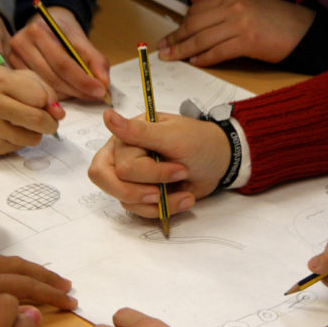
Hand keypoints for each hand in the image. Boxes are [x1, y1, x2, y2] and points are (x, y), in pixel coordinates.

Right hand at [0, 67, 64, 156]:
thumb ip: (42, 89)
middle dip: (50, 123)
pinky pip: (20, 147)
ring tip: (23, 124)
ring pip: (33, 138)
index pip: (41, 98)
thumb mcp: (14, 77)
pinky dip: (20, 141)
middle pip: (38, 120)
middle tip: (48, 122)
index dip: (49, 104)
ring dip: (35, 133)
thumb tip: (59, 113)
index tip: (47, 106)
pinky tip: (8, 131)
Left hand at [0, 252, 76, 326]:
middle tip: (66, 284)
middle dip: (43, 274)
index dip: (48, 293)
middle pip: (15, 265)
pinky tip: (5, 275)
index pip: (22, 285)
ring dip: (24, 268)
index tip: (70, 300)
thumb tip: (23, 309)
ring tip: (42, 277)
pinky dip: (3, 266)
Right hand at [9, 6, 110, 101]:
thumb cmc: (64, 33)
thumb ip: (97, 61)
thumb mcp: (83, 41)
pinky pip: (37, 90)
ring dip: (68, 95)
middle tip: (97, 96)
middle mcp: (20, 44)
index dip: (83, 80)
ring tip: (84, 94)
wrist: (46, 24)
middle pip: (53, 78)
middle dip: (78, 90)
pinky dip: (55, 95)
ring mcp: (13, 59)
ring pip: (45, 87)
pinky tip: (67, 92)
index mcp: (38, 31)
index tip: (100, 90)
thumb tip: (104, 85)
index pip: (63, 63)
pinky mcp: (12, 71)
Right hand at [88, 109, 229, 217]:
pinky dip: (164, 209)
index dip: (148, 173)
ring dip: (160, 203)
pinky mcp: (142, 193)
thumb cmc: (198, 142)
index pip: (121, 165)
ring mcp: (132, 177)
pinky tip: (184, 198)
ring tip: (186, 194)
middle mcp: (122, 156)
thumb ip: (138, 131)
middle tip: (167, 189)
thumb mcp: (172, 136)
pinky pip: (140, 210)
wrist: (219, 161)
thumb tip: (107, 116)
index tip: (179, 170)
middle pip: (112, 183)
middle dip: (143, 191)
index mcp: (126, 138)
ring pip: (126, 200)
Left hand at [157, 0, 314, 66]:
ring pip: (202, 38)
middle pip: (195, 23)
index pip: (197, 9)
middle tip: (162, 49)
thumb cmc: (276, 20)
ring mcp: (241, 22)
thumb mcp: (246, 3)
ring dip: (183, 50)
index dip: (180, 24)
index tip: (169, 36)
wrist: (304, 32)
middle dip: (175, 38)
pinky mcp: (248, 40)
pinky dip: (204, 58)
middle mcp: (234, 5)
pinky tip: (194, 63)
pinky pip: (218, 51)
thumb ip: (218, 2)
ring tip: (171, 58)